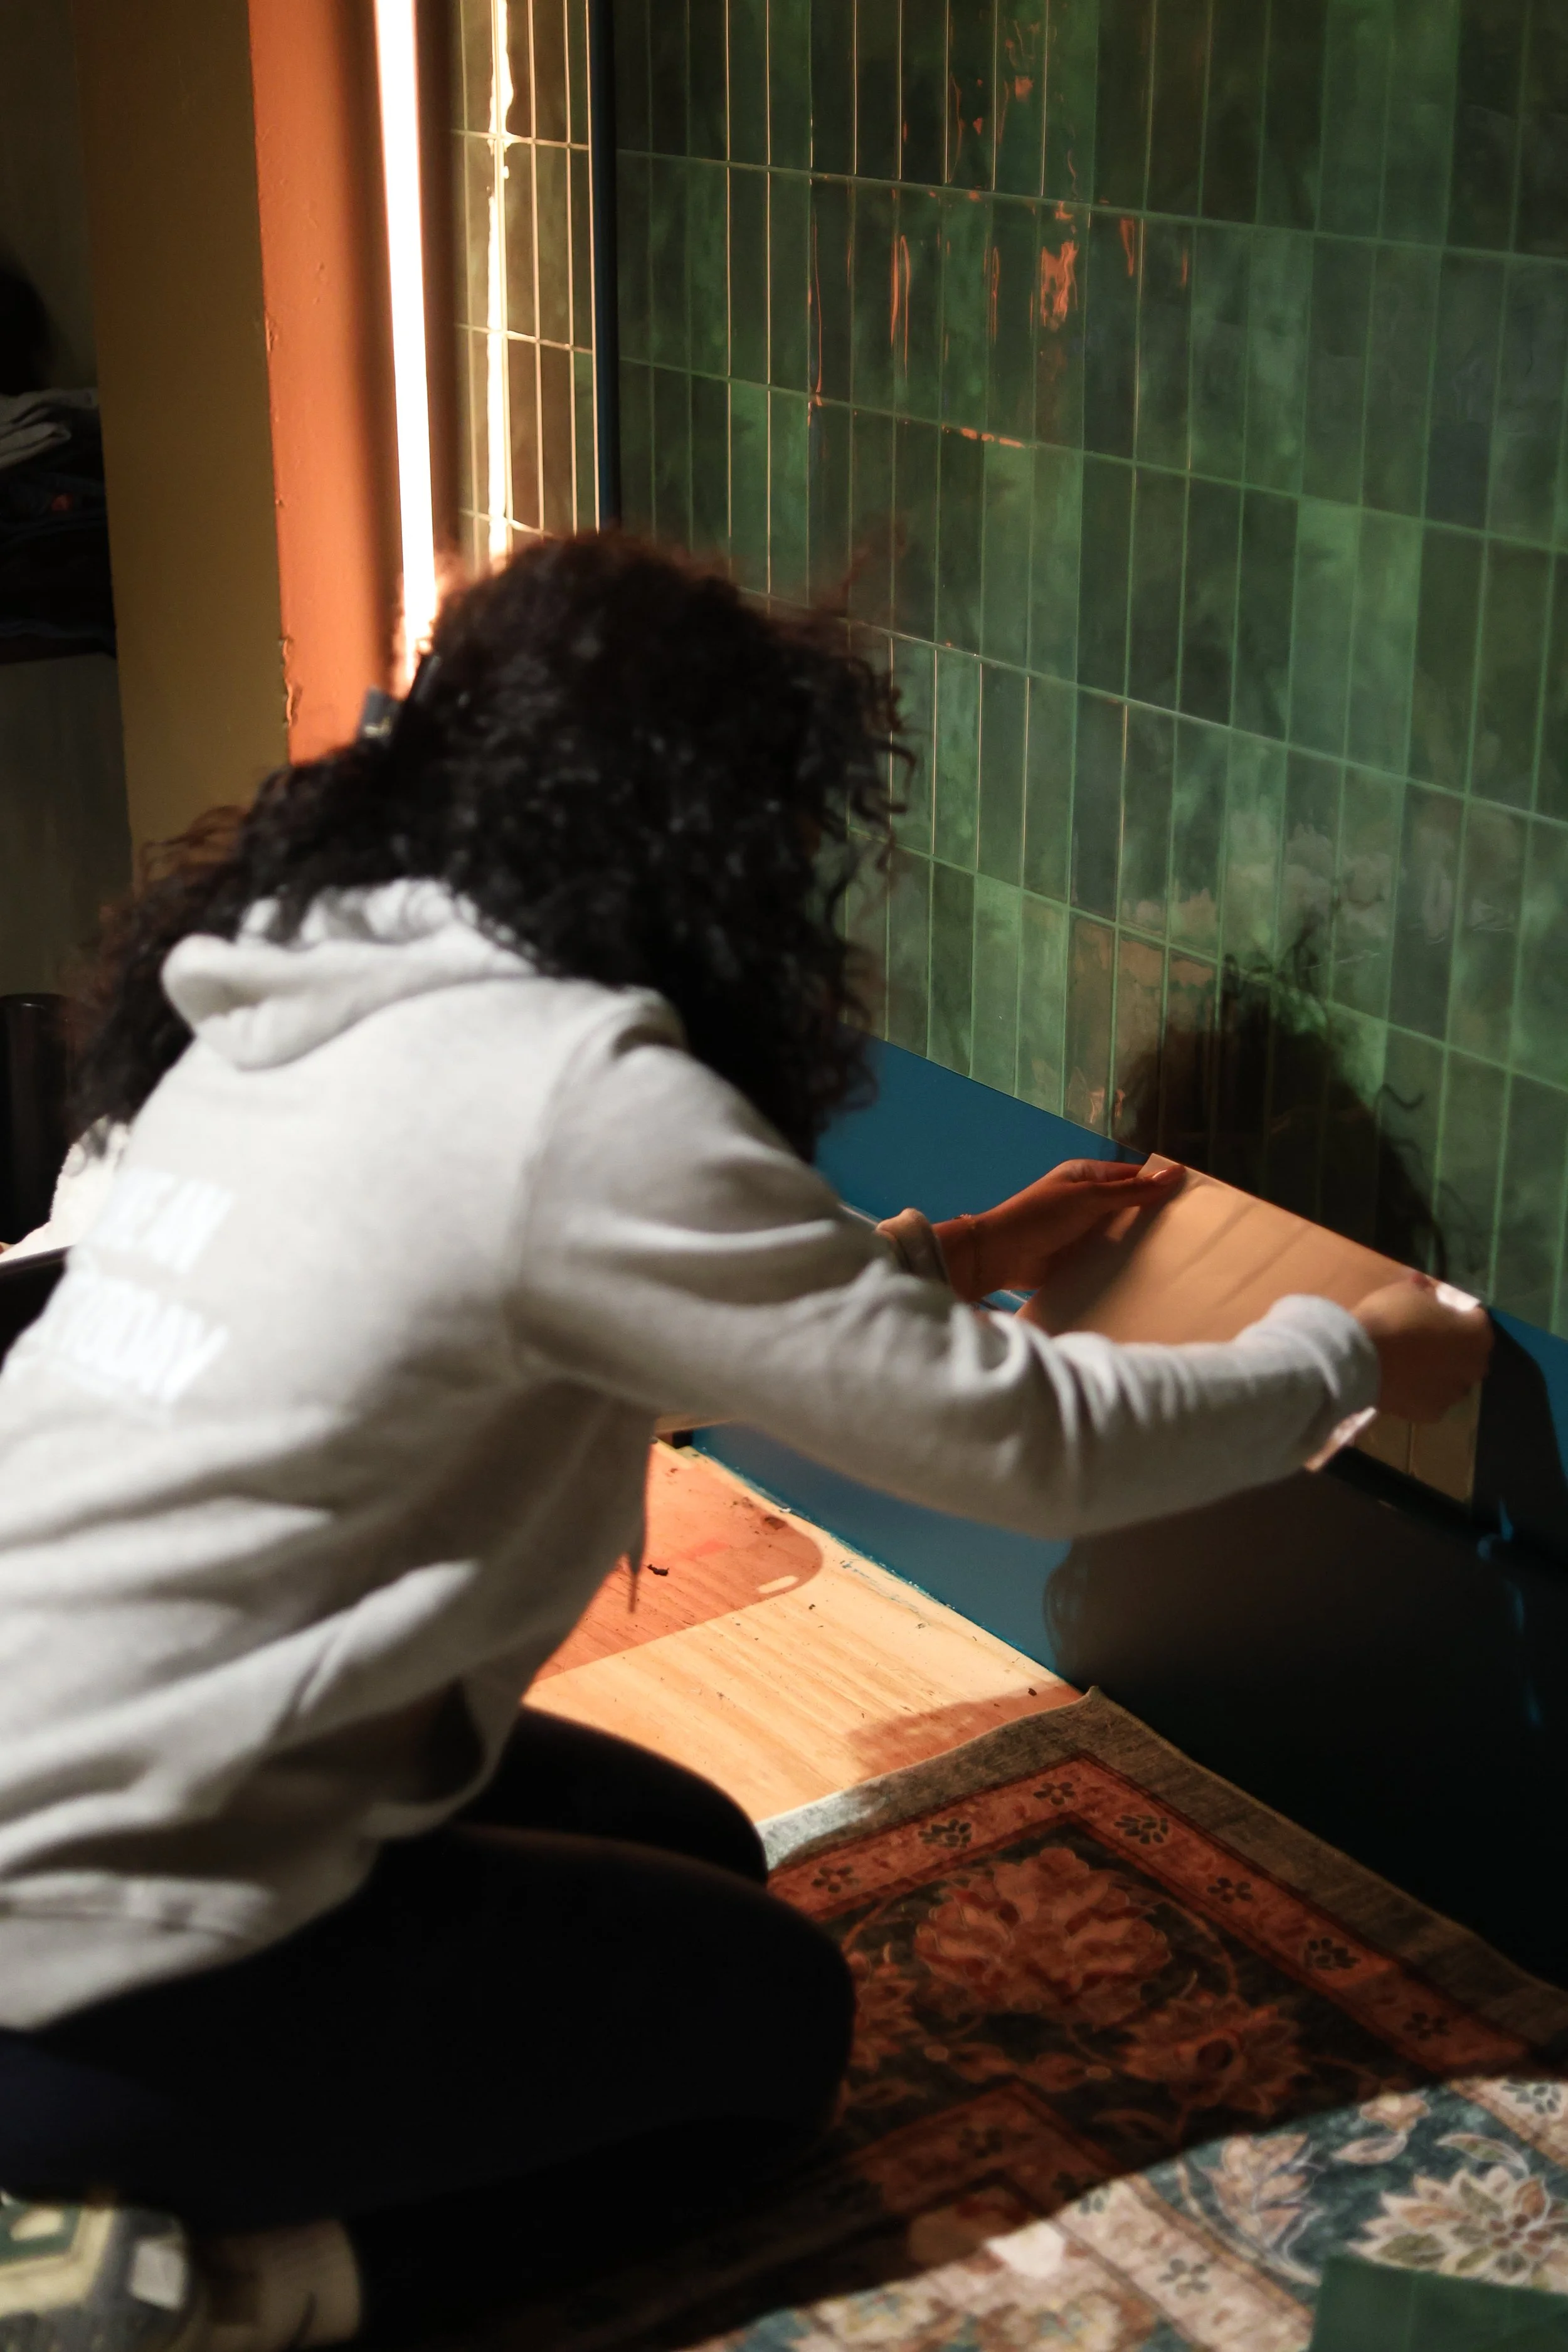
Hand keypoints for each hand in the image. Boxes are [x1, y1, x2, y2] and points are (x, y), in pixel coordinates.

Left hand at [934, 1157, 1182, 1301]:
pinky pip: (1109, 1254)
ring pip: (1122, 1232)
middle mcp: (1088, 1200)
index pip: (1132, 1176)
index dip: (1159, 1184)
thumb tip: (1174, 1173)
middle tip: (1193, 1230)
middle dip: (1154, 1215)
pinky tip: (1152, 1270)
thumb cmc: (1042, 1216)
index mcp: (1087, 1176)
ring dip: (1142, 1240)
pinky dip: (1126, 1260)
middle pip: (1130, 1205)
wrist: (1000, 1255)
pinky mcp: (1081, 1256)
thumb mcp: (1089, 1198)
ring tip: (1181, 1251)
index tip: (1193, 1198)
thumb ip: (1131, 1191)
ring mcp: (1084, 1230)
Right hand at [1353, 1273, 1492, 1420]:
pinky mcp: (1431, 1413)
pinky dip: (1423, 1392)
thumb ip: (1422, 1291)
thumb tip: (1423, 1287)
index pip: (1476, 1320)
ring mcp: (1453, 1394)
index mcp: (1476, 1335)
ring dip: (1441, 1371)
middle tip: (1429, 1338)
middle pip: (1470, 1354)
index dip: (1457, 1314)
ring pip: (1452, 1380)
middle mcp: (1473, 1367)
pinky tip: (1404, 1383)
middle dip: (1456, 1346)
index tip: (1439, 1311)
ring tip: (1413, 1364)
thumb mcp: (1406, 1291)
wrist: (1359, 1359)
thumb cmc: (1390, 1318)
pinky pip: (1433, 1399)